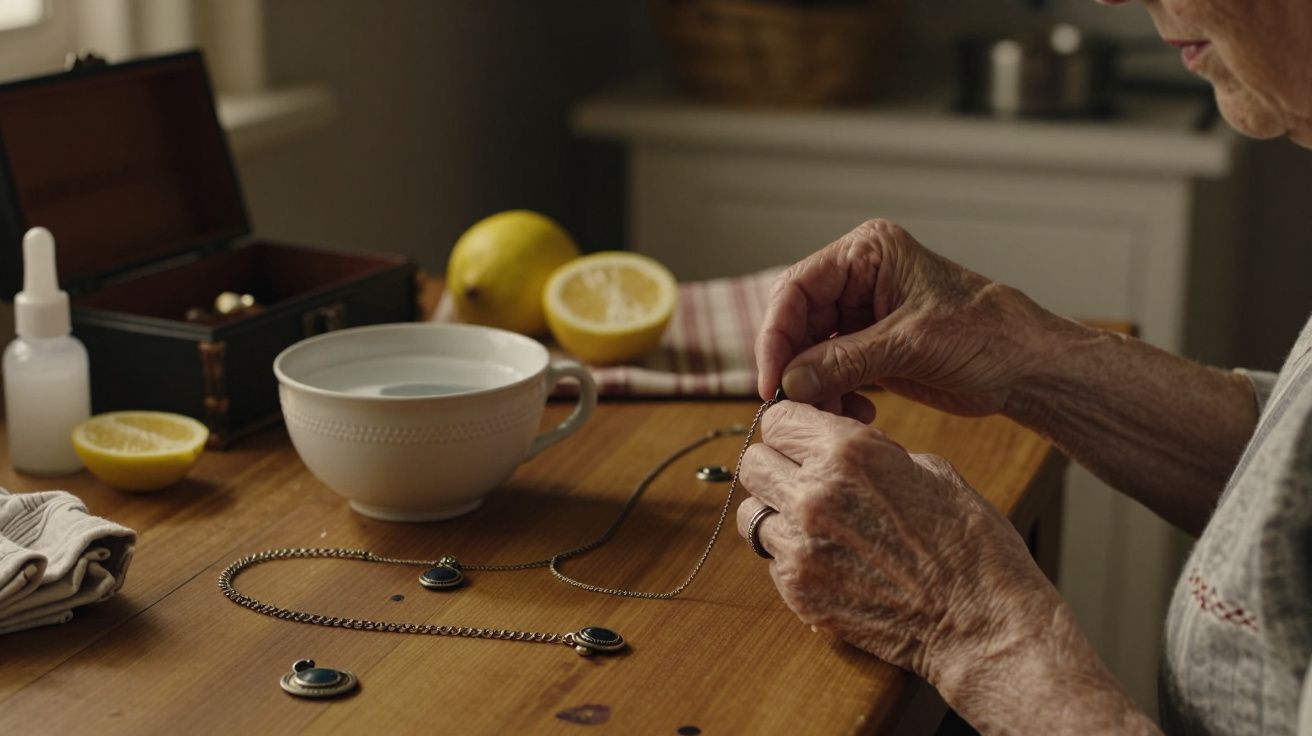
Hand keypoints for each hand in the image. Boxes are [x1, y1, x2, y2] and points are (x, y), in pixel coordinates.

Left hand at [735, 401, 1058, 681]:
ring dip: (777, 512)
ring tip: (816, 522)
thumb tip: (838, 447)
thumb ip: (871, 453)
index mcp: (849, 453)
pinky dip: (790, 554)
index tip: (802, 440)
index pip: (778, 420)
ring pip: (753, 512)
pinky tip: (829, 558)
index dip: (791, 428)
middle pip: (753, 463)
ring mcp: (800, 546)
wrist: (981, 623)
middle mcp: (814, 494)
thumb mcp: (929, 470)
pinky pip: (770, 558)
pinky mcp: (798, 591)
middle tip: (802, 478)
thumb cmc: (969, 543)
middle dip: (776, 465)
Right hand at [755, 219, 1054, 416]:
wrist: (1028, 367)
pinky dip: (832, 396)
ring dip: (813, 387)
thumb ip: (846, 360)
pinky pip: (830, 373)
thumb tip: (790, 381)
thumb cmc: (988, 334)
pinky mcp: (870, 349)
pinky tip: (852, 414)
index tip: (773, 379)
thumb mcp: (912, 343)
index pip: (798, 288)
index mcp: (868, 253)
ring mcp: (862, 315)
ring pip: (809, 352)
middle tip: (793, 406)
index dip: (777, 334)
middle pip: (797, 321)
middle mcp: (858, 278)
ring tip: (831, 416)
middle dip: (795, 366)